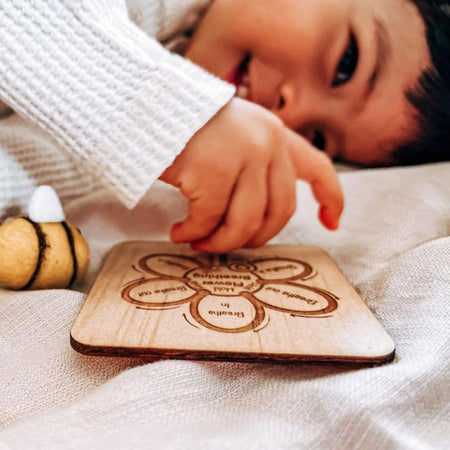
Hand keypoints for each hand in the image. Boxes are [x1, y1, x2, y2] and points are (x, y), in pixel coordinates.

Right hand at [160, 98, 342, 252]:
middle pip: (280, 211)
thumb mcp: (232, 136)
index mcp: (275, 135)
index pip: (317, 167)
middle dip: (255, 238)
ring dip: (221, 242)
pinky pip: (209, 220)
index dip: (330, 198)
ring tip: (198, 243)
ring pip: (246, 222)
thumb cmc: (185, 126)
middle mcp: (267, 144)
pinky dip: (193, 233)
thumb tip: (258, 215)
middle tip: (226, 244)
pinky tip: (178, 232)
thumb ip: (253, 165)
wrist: (146, 103)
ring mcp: (243, 157)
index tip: (331, 224)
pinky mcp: (214, 171)